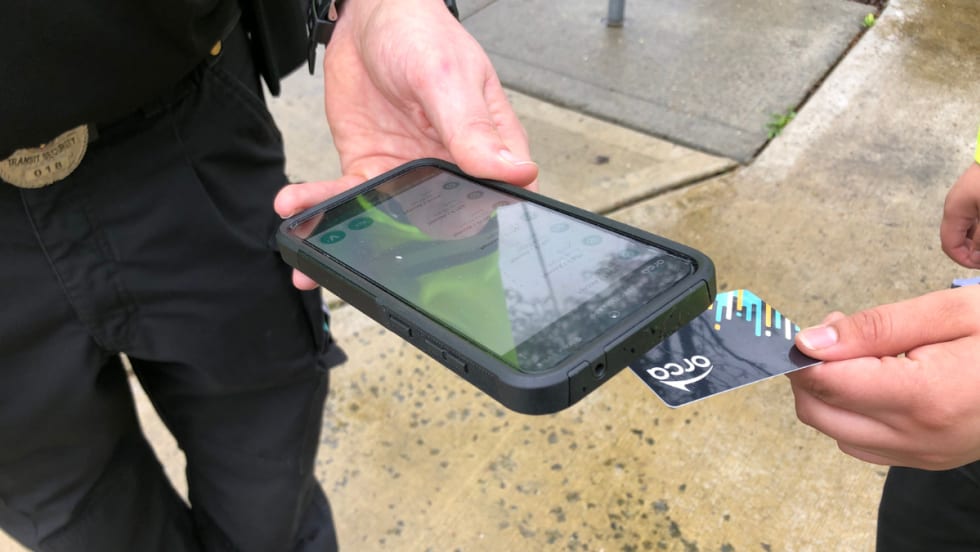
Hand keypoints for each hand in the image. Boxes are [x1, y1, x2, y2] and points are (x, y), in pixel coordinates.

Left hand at [275, 0, 537, 288]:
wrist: (370, 14)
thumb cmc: (421, 33)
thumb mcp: (447, 78)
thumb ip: (472, 129)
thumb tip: (515, 173)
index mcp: (486, 150)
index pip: (490, 205)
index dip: (468, 235)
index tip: (433, 260)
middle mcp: (449, 167)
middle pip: (434, 225)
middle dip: (396, 253)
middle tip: (359, 266)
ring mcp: (407, 170)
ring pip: (384, 218)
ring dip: (346, 236)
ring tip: (309, 250)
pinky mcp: (369, 166)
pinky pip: (347, 195)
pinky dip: (319, 204)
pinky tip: (295, 206)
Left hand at [787, 286, 979, 469]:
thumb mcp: (950, 312)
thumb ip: (874, 328)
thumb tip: (810, 342)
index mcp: (924, 396)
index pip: (826, 383)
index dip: (804, 354)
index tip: (809, 329)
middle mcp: (919, 437)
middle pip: (818, 413)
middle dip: (810, 374)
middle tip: (838, 335)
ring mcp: (924, 455)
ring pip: (836, 431)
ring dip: (830, 394)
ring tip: (866, 353)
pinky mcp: (929, 460)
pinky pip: (865, 444)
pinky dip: (853, 414)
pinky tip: (878, 380)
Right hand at [940, 163, 979, 267]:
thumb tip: (976, 256)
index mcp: (954, 212)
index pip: (950, 245)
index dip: (964, 260)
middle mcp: (954, 207)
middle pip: (957, 238)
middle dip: (972, 251)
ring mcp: (964, 199)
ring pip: (967, 228)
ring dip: (976, 239)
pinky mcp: (974, 193)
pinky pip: (974, 217)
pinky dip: (979, 227)